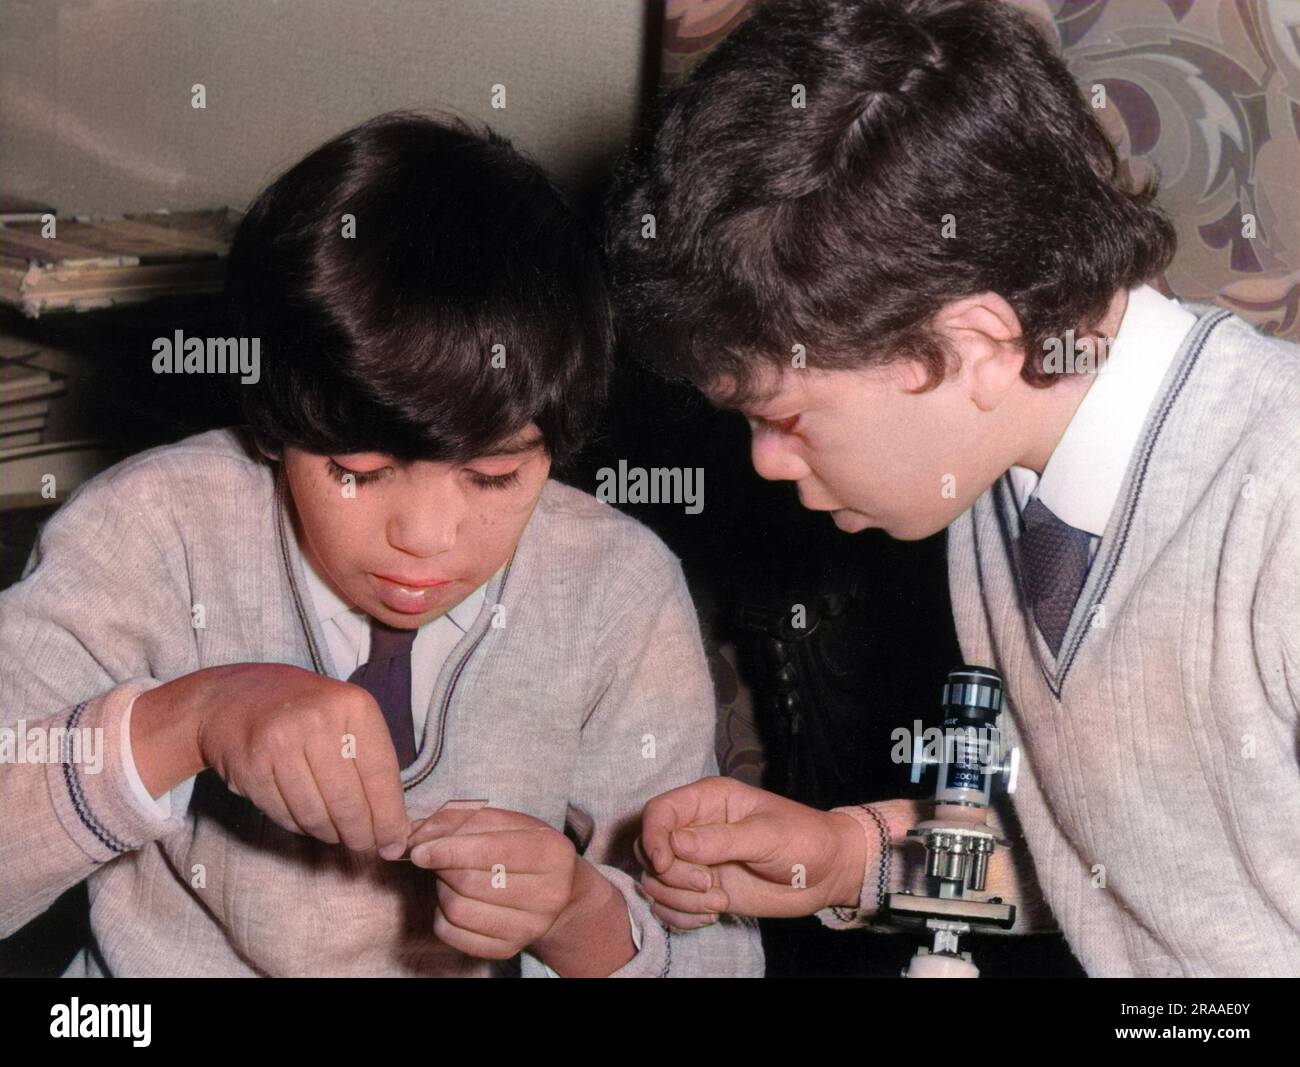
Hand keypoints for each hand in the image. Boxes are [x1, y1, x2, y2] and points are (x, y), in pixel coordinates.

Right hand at [135, 661, 409, 856]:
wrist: (232, 697)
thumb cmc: (303, 710)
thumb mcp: (346, 716)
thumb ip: (370, 760)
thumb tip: (393, 823)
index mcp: (353, 706)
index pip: (381, 775)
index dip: (389, 817)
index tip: (394, 842)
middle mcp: (318, 721)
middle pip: (348, 801)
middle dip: (361, 835)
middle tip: (365, 848)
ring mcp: (280, 742)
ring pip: (316, 815)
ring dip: (330, 834)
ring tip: (336, 833)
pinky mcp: (251, 766)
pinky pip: (284, 815)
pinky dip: (300, 826)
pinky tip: (307, 820)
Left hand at [406, 806, 583, 962]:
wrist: (556, 892)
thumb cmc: (527, 848)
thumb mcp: (506, 822)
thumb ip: (463, 818)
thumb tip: (418, 832)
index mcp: (553, 853)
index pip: (491, 851)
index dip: (449, 849)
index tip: (419, 849)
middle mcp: (548, 895)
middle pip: (470, 882)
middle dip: (442, 866)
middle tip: (436, 856)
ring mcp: (529, 927)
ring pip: (458, 909)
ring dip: (441, 888)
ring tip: (448, 875)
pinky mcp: (507, 949)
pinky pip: (453, 934)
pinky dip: (440, 914)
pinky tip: (452, 898)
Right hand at [638, 776, 919, 927]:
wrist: (827, 873)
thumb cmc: (803, 840)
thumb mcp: (766, 835)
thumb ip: (720, 839)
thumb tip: (674, 844)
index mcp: (708, 800)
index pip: (658, 812)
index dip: (653, 838)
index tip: (666, 865)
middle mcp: (695, 829)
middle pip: (650, 850)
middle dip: (671, 875)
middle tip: (708, 885)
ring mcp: (696, 861)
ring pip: (656, 882)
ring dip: (679, 900)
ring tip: (718, 901)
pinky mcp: (702, 890)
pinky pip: (669, 906)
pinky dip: (682, 917)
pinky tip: (712, 914)